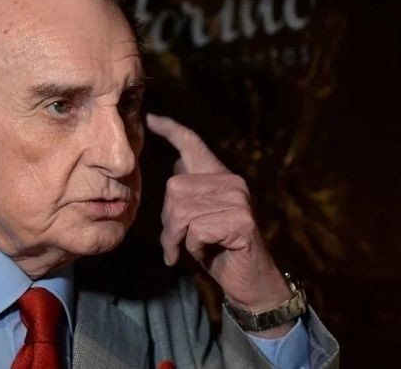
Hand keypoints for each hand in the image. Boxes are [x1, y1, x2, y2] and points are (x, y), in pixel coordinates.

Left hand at [146, 113, 293, 336]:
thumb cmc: (218, 251)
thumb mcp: (196, 220)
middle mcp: (231, 182)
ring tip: (187, 252)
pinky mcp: (240, 220)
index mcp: (219, 177)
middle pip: (174, 189)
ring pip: (181, 212)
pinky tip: (207, 254)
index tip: (150, 119)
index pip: (193, 144)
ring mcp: (238, 199)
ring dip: (177, 239)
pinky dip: (192, 248)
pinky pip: (195, 231)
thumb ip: (188, 195)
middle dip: (168, 223)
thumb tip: (176, 166)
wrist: (250, 281)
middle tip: (176, 244)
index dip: (170, 130)